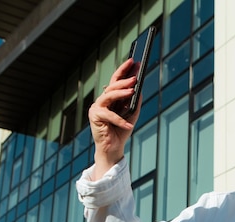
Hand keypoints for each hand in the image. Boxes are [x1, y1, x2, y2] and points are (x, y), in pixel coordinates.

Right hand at [88, 58, 141, 179]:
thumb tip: (139, 90)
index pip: (116, 80)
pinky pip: (109, 115)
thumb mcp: (132, 115)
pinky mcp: (94, 117)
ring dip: (121, 92)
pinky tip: (128, 125)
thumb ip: (134, 103)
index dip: (124, 70)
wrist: (113, 148)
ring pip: (109, 95)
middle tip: (135, 76)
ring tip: (132, 90)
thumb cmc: (121, 132)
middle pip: (112, 85)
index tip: (134, 61)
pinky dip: (120, 121)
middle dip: (124, 80)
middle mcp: (103, 101)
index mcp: (111, 98)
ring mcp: (97, 107)